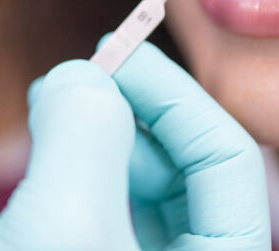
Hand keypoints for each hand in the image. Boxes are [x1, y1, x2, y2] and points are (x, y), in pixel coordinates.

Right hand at [0, 39, 269, 249]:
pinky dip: (81, 168)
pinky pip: (112, 208)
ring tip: (54, 107)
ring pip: (147, 186)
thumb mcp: (60, 225)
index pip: (229, 158)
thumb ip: (84, 135)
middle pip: (190, 167)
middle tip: (80, 76)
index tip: (120, 54)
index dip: (174, 93)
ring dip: (102, 136)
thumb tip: (82, 77)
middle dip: (132, 111)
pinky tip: (49, 147)